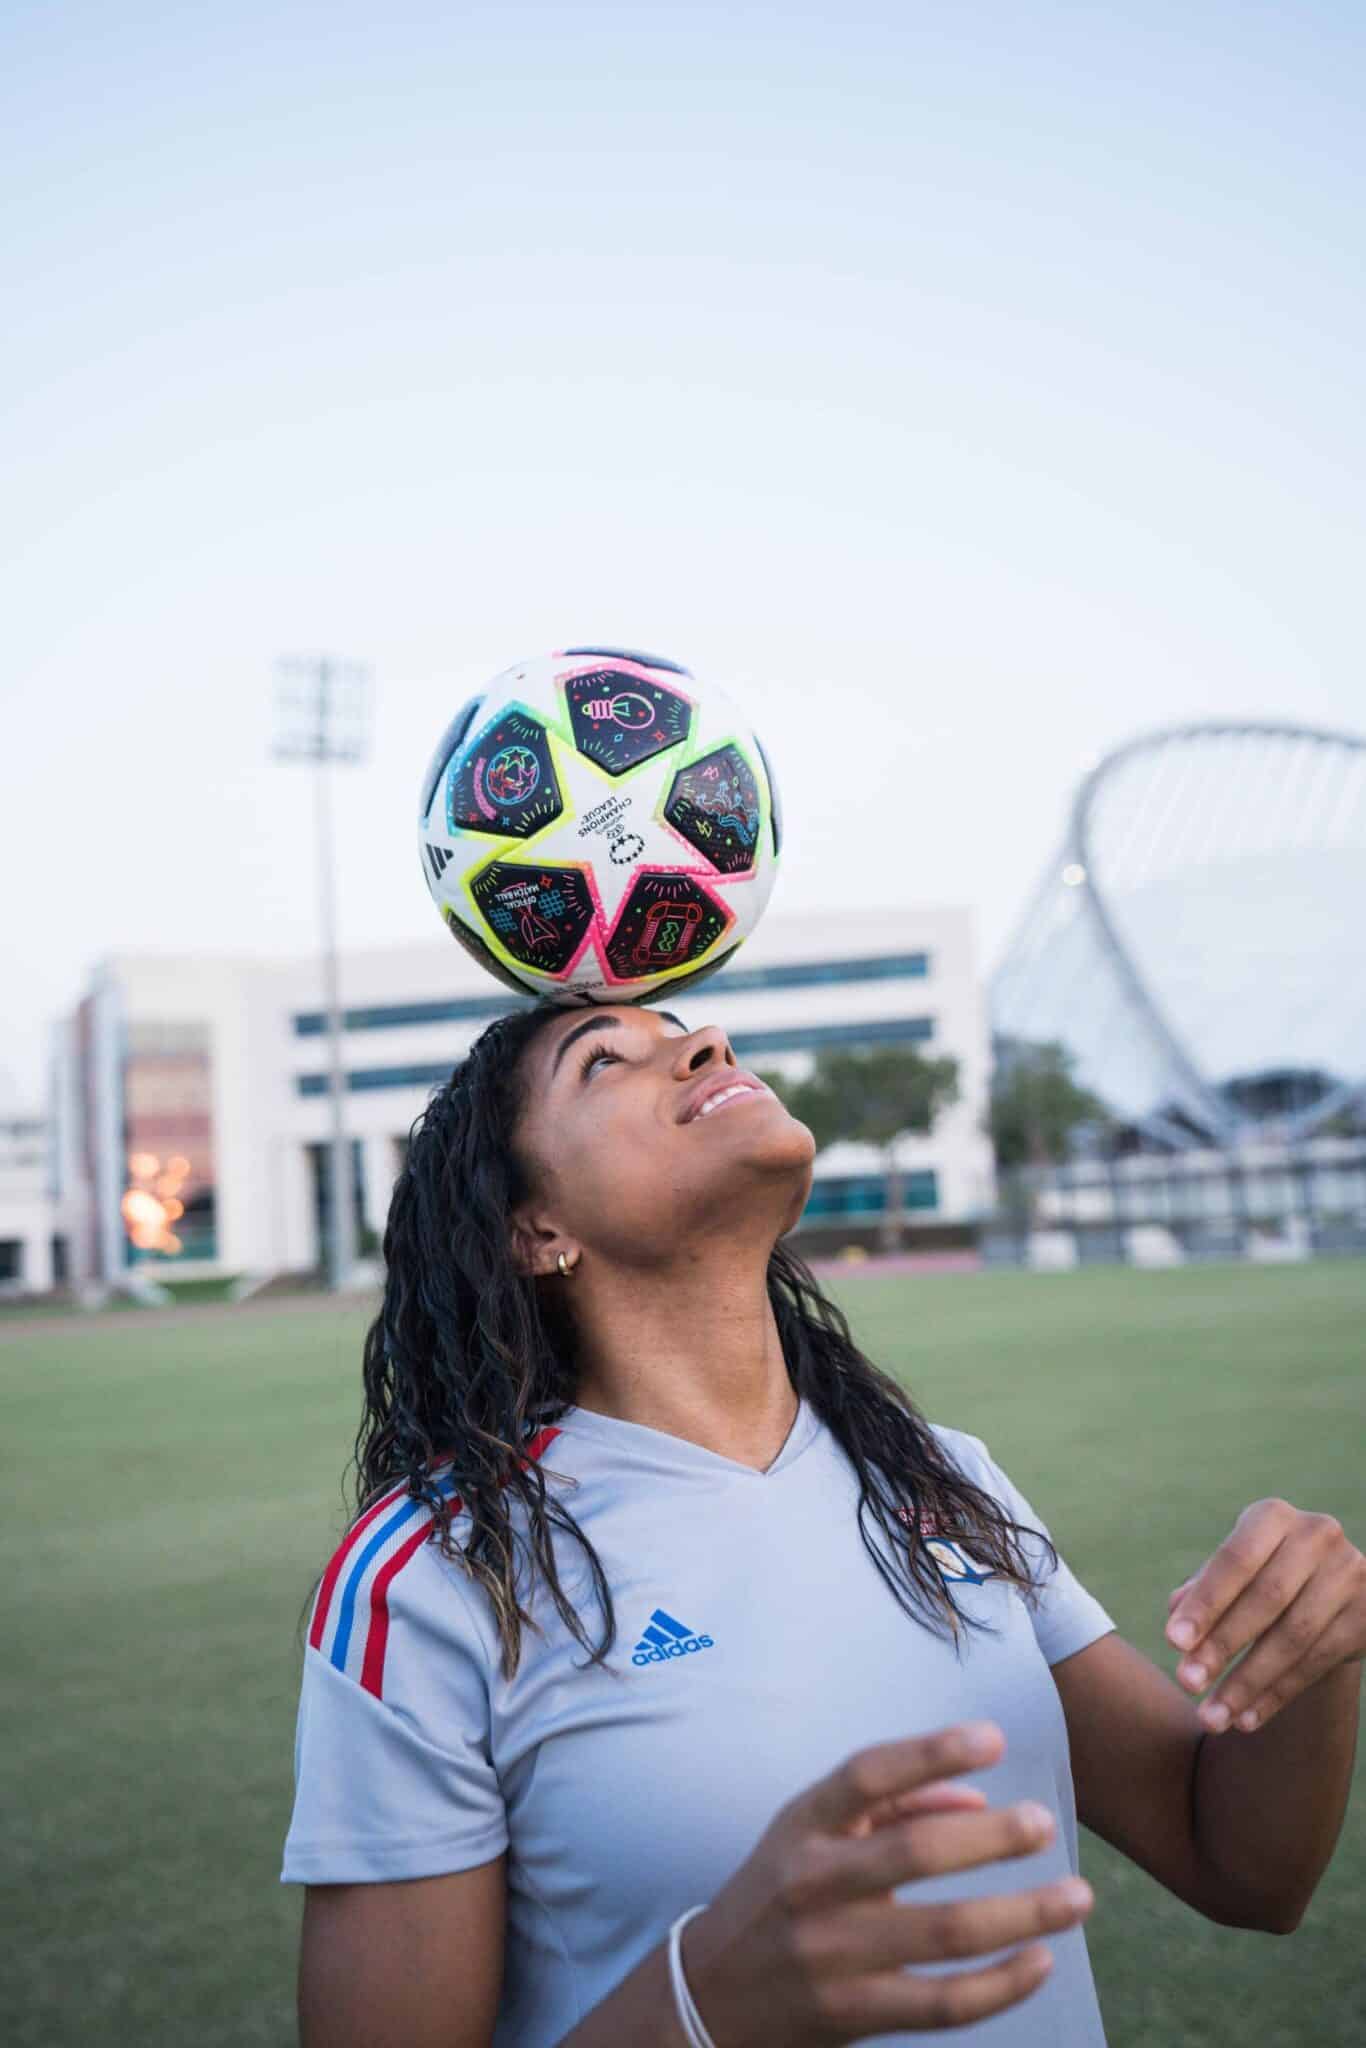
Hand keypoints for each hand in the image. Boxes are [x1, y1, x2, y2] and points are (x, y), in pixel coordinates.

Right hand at [680, 1720, 1092, 2044]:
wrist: (710, 1993)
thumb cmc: (781, 1891)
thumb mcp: (813, 1831)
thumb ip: (890, 1804)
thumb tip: (974, 1797)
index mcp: (803, 1824)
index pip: (868, 1774)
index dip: (931, 1752)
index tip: (993, 1738)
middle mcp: (813, 1883)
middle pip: (914, 1853)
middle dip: (991, 1836)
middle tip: (1044, 1823)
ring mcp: (832, 1953)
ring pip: (944, 1931)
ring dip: (1022, 1913)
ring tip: (1077, 1896)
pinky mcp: (853, 2012)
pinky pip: (943, 2002)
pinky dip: (1001, 1984)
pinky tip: (1040, 1960)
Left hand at [1166, 1498, 1365, 1734]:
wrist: (1324, 1587)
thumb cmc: (1257, 1575)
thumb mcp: (1230, 1574)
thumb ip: (1201, 1591)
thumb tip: (1175, 1612)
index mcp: (1273, 1516)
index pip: (1235, 1560)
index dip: (1205, 1602)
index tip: (1172, 1642)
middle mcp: (1317, 1535)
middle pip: (1266, 1600)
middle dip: (1223, 1646)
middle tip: (1187, 1683)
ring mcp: (1349, 1574)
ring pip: (1294, 1638)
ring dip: (1248, 1683)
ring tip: (1213, 1717)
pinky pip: (1317, 1662)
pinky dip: (1277, 1695)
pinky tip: (1247, 1718)